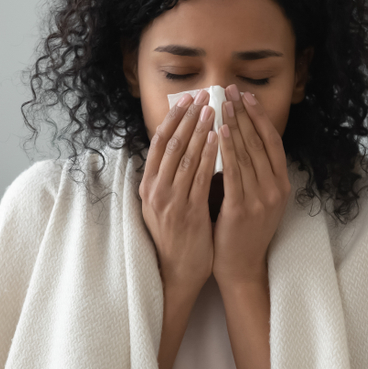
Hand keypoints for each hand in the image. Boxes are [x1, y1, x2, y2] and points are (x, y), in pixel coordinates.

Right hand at [139, 89, 218, 292]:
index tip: (186, 100)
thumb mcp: (163, 204)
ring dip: (200, 130)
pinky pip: (199, 177)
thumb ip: (169, 178)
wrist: (176, 272)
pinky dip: (209, 155)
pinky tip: (219, 139)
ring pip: (185, 156)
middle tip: (204, 96)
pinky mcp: (187, 212)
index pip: (158, 143)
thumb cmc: (176, 237)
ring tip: (214, 110)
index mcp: (147, 186)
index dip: (173, 119)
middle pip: (170, 144)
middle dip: (188, 117)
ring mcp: (170, 201)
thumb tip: (181, 148)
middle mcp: (155, 190)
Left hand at [213, 84, 290, 286]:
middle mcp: (276, 189)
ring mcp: (261, 199)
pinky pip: (234, 172)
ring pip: (247, 153)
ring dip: (234, 125)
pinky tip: (218, 132)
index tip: (245, 96)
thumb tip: (235, 136)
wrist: (241, 266)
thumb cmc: (242, 230)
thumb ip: (250, 171)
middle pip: (259, 142)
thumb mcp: (256, 197)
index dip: (259, 116)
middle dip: (243, 114)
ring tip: (222, 104)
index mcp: (281, 184)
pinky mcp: (243, 209)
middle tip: (230, 90)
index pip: (272, 141)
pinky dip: (227, 150)